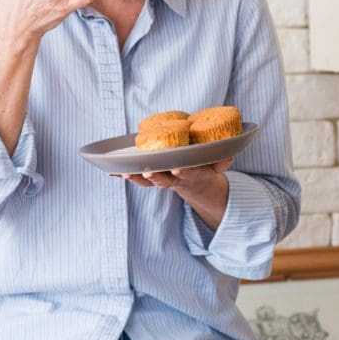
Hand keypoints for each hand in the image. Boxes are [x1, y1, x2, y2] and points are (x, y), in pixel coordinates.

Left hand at [118, 159, 233, 231]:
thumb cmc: (206, 168)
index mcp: (192, 175)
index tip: (176, 168)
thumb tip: (228, 156)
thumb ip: (223, 161)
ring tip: (122, 173)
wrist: (197, 183)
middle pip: (163, 181)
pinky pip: (137, 177)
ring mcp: (162, 179)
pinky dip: (125, 174)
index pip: (187, 174)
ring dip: (135, 178)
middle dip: (155, 177)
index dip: (182, 172)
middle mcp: (175, 179)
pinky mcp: (151, 177)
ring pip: (147, 181)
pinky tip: (110, 170)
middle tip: (147, 172)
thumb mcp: (218, 166)